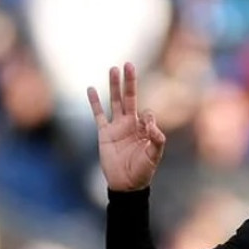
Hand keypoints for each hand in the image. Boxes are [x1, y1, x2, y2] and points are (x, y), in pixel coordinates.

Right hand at [87, 62, 166, 191]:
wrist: (126, 184)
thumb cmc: (143, 171)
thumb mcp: (154, 156)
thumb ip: (157, 139)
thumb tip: (151, 122)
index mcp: (145, 129)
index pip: (147, 113)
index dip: (148, 116)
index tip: (146, 125)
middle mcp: (131, 124)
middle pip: (130, 98)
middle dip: (130, 82)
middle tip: (129, 64)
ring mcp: (117, 127)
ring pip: (115, 102)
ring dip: (114, 86)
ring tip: (113, 68)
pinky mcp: (104, 133)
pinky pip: (98, 115)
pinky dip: (94, 102)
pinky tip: (91, 88)